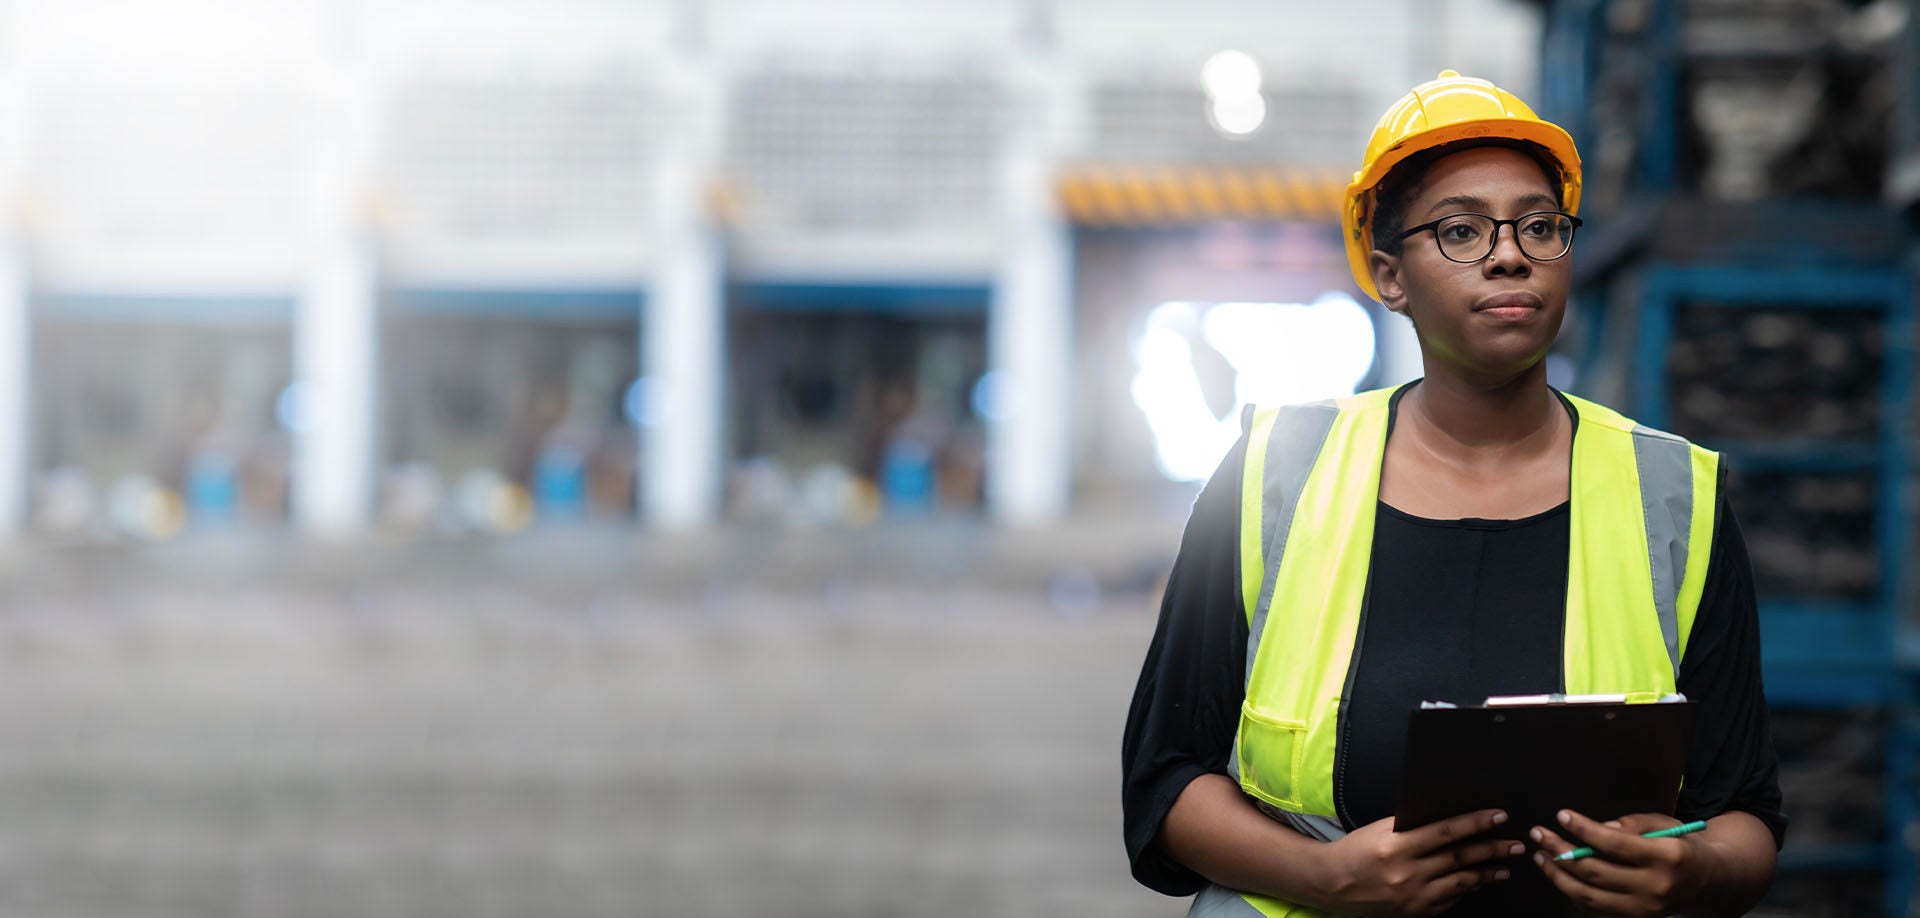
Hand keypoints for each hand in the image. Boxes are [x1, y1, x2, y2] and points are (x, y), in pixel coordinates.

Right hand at [1314, 808, 1522, 916]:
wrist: (1333, 884)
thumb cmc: (1357, 850)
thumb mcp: (1381, 830)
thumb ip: (1413, 827)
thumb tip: (1450, 821)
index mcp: (1398, 846)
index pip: (1446, 832)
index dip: (1476, 823)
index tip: (1499, 816)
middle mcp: (1408, 873)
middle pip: (1459, 859)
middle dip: (1492, 850)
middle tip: (1515, 845)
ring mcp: (1413, 897)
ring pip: (1460, 883)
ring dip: (1486, 874)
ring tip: (1504, 867)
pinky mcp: (1416, 912)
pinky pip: (1449, 901)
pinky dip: (1465, 890)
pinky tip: (1477, 882)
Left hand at [1529, 810, 1707, 915]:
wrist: (1711, 884)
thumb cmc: (1683, 847)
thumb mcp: (1666, 825)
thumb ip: (1633, 824)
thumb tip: (1601, 828)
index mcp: (1666, 857)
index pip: (1615, 844)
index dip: (1584, 829)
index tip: (1562, 815)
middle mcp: (1655, 887)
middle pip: (1595, 871)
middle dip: (1560, 851)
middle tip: (1539, 834)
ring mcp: (1645, 909)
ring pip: (1589, 896)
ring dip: (1558, 876)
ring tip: (1541, 857)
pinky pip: (1596, 909)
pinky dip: (1573, 893)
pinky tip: (1560, 875)